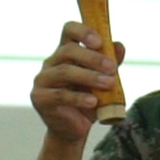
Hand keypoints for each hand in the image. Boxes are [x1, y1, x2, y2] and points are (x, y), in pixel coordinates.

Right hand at [30, 22, 125, 142]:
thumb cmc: (89, 100)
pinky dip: (79, 98)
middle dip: (92, 58)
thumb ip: (110, 63)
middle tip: (112, 68)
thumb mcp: (103, 81)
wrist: (75, 129)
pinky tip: (93, 101)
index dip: (83, 31)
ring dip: (89, 77)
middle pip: (67, 50)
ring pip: (64, 72)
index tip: (100, 42)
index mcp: (65, 52)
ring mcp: (42, 79)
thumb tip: (119, 46)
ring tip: (109, 84)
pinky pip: (60, 95)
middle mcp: (51, 62)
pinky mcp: (40, 98)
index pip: (69, 30)